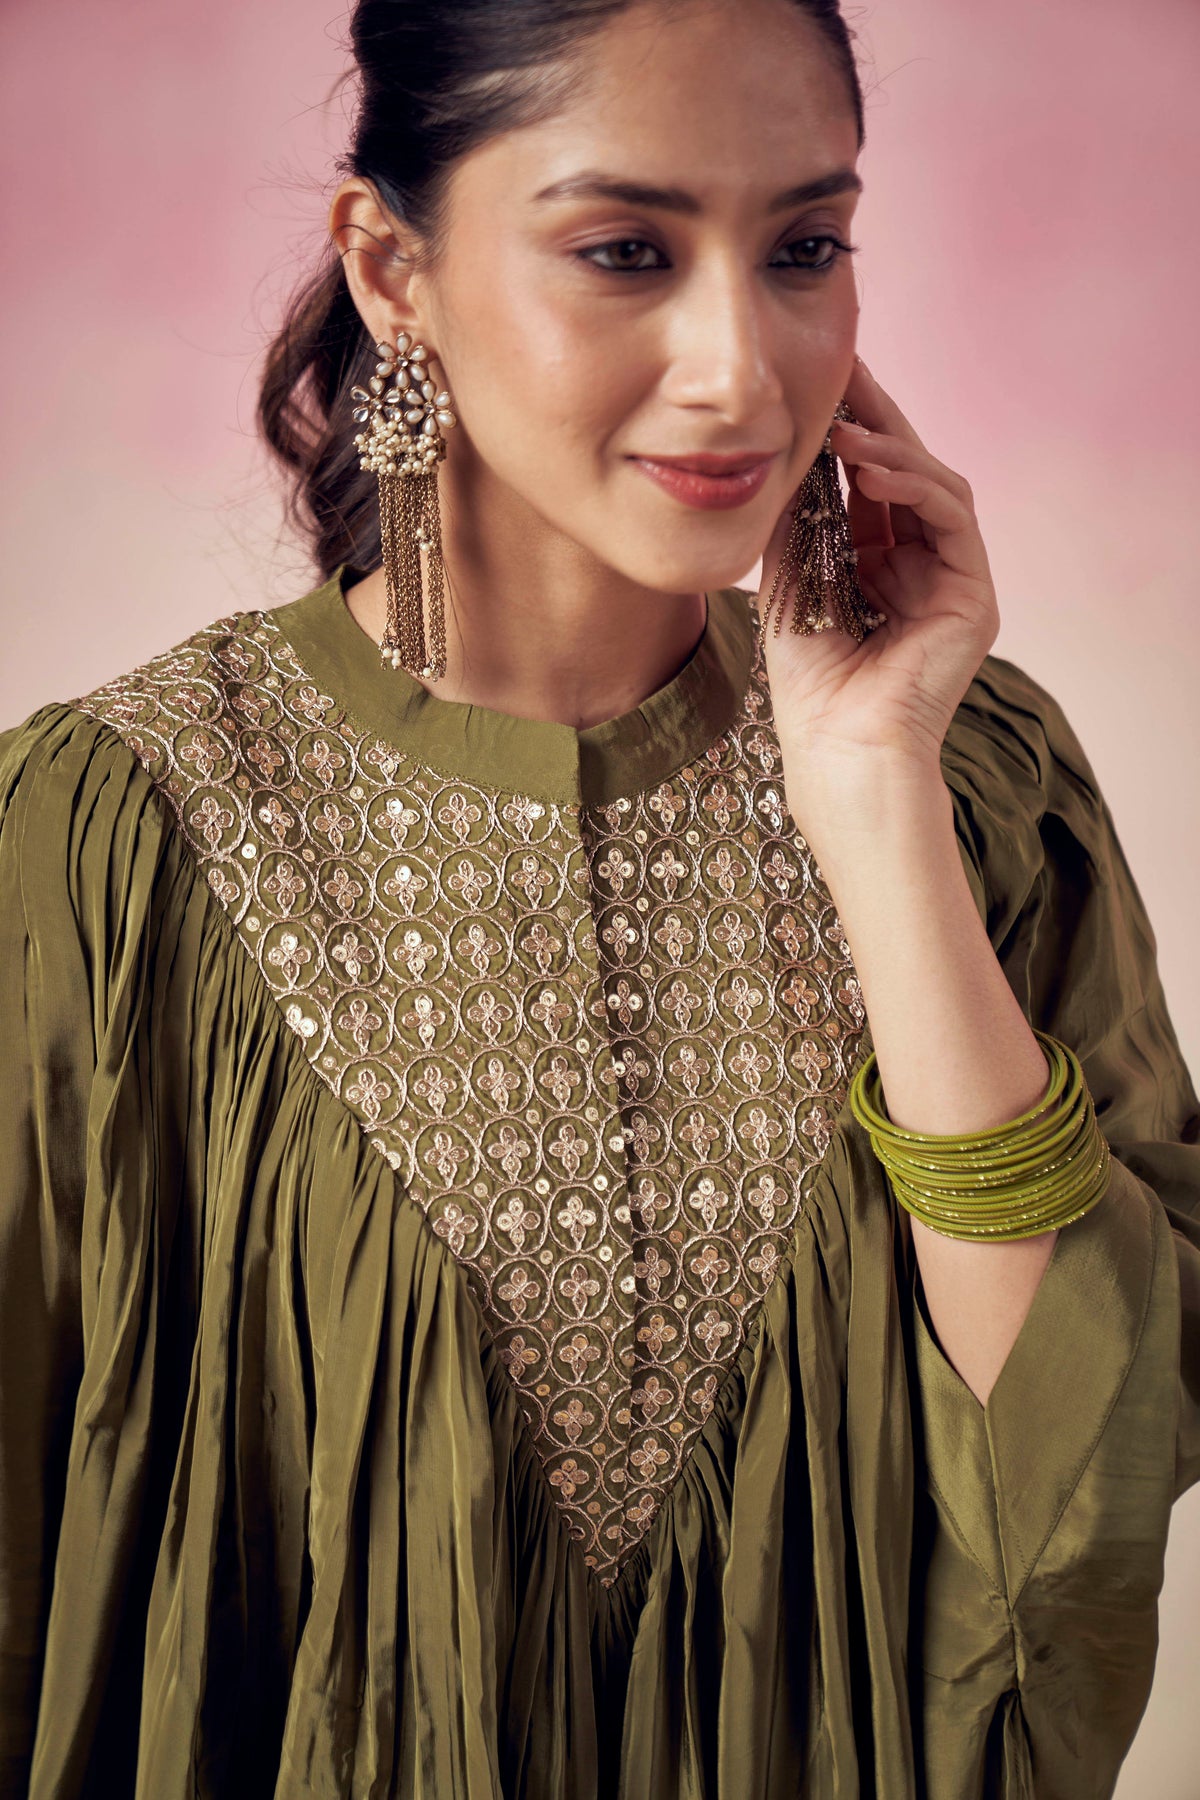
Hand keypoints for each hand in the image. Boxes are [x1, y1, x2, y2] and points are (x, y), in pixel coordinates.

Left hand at [758, 358, 999, 817]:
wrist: (838, 748)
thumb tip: (785, 444)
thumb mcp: (792, 579)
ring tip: (845, 427)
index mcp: (879, 561)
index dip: (849, 429)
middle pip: (907, 469)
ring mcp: (952, 577)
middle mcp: (921, 563)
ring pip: (936, 484)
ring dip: (891, 448)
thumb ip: (797, 517)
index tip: (819, 381)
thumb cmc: (809, 683)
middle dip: (876, 417)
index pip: (870, 479)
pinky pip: (952, 517)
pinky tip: (873, 470)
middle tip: (845, 368)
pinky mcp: (975, 594)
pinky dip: (915, 485)